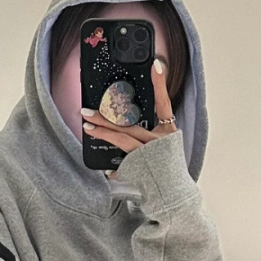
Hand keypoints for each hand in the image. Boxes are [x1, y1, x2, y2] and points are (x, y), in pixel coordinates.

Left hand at [82, 59, 177, 177]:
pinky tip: (106, 169)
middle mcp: (160, 142)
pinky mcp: (142, 168)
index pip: (164, 103)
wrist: (173, 196)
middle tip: (87, 109)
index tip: (156, 64)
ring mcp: (150, 155)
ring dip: (102, 131)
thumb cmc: (165, 170)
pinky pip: (122, 165)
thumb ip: (146, 134)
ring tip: (87, 125)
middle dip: (106, 116)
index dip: (160, 83)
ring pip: (123, 139)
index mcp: (168, 133)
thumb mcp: (162, 148)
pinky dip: (114, 168)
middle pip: (130, 124)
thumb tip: (121, 122)